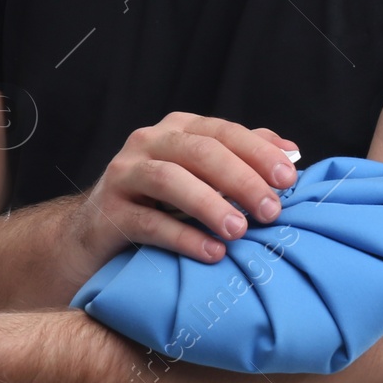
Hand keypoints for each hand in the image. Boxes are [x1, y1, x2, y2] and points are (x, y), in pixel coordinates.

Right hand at [68, 112, 299, 271]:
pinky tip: (212, 253)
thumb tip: (290, 152)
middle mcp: (148, 143)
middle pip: (200, 151)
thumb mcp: (200, 177)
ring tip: (240, 231)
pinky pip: (148, 223)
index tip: (289, 179)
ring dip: (210, 204)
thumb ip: (241, 158)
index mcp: (177, 129)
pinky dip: (183, 237)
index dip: (258, 153)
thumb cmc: (159, 206)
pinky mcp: (107, 213)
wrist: (92, 238)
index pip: (223, 132)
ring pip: (170, 179)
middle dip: (241, 179)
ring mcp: (124, 175)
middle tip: (271, 211)